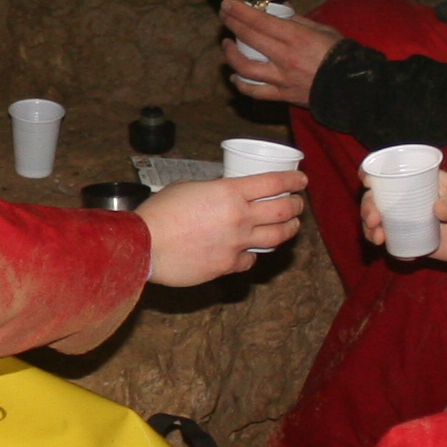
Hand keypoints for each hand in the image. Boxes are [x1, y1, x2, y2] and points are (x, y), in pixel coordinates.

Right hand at [140, 170, 306, 284]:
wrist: (144, 245)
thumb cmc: (159, 213)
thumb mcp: (188, 187)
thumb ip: (212, 190)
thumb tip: (221, 193)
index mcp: (229, 192)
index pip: (274, 183)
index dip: (293, 181)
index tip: (301, 181)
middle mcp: (239, 217)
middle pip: (283, 211)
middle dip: (296, 206)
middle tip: (297, 204)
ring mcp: (236, 243)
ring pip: (277, 237)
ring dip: (288, 230)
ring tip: (290, 226)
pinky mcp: (228, 265)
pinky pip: (251, 259)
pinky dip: (253, 254)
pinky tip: (251, 250)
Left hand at [221, 0, 347, 108]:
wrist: (353, 88)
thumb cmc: (341, 55)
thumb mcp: (323, 30)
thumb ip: (298, 21)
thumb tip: (279, 11)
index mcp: (296, 38)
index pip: (260, 21)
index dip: (240, 11)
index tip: (227, 4)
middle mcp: (285, 58)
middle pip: (249, 39)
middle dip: (232, 25)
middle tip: (224, 16)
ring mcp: (282, 78)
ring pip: (245, 68)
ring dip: (231, 55)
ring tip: (227, 46)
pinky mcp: (282, 95)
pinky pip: (255, 92)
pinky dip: (241, 84)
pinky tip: (235, 77)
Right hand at [361, 174, 446, 265]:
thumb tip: (437, 209)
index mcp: (422, 182)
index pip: (392, 174)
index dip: (374, 174)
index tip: (365, 180)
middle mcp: (412, 201)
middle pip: (380, 200)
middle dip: (369, 208)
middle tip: (374, 220)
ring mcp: (414, 222)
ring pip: (383, 224)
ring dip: (372, 230)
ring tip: (377, 238)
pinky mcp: (420, 242)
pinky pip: (400, 246)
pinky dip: (393, 250)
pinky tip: (398, 253)